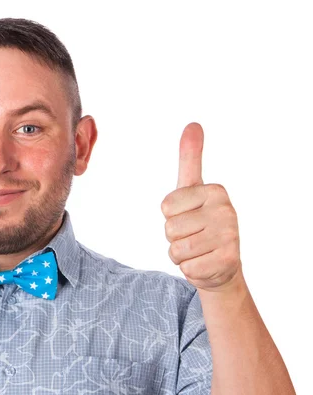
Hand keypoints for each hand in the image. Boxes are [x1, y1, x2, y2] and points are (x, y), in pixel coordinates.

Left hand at [161, 122, 241, 292]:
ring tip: (198, 249)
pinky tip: (204, 262)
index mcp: (215, 191)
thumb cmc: (202, 223)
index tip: (189, 216)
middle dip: (175, 237)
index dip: (171, 216)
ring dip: (181, 254)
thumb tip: (193, 125)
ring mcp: (229, 237)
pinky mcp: (226, 261)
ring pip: (176, 249)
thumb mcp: (193, 189)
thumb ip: (190, 159)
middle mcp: (226, 211)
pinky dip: (190, 269)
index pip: (166, 207)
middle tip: (194, 236)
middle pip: (169, 229)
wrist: (222, 264)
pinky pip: (186, 267)